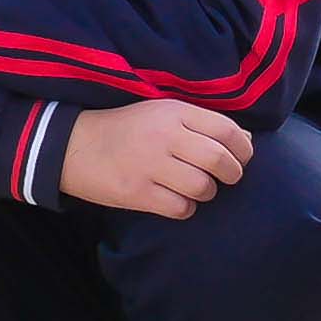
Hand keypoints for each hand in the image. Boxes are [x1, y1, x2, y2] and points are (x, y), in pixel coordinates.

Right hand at [53, 99, 252, 219]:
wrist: (75, 146)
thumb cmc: (127, 130)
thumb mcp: (162, 113)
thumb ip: (202, 123)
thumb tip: (245, 139)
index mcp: (174, 112)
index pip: (227, 130)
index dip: (243, 149)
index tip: (241, 157)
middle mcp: (165, 136)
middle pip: (220, 160)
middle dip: (232, 173)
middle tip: (226, 177)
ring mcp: (150, 165)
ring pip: (203, 187)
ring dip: (207, 192)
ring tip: (196, 187)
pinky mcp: (137, 192)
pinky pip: (180, 208)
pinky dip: (185, 208)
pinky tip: (176, 200)